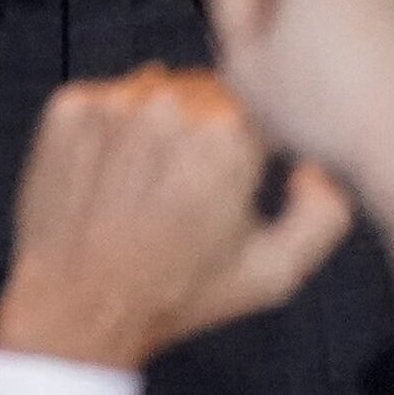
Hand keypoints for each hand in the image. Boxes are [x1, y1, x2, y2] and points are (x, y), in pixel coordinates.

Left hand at [0, 66, 353, 371]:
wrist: (82, 303)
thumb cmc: (180, 293)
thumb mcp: (277, 272)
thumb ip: (326, 212)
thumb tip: (314, 165)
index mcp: (227, 131)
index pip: (261, 106)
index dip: (255, 145)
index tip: (239, 178)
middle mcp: (168, 103)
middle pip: (206, 94)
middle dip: (208, 132)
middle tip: (192, 188)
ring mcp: (112, 101)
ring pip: (155, 91)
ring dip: (160, 125)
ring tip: (150, 185)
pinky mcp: (67, 107)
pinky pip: (106, 100)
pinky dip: (113, 129)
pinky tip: (113, 176)